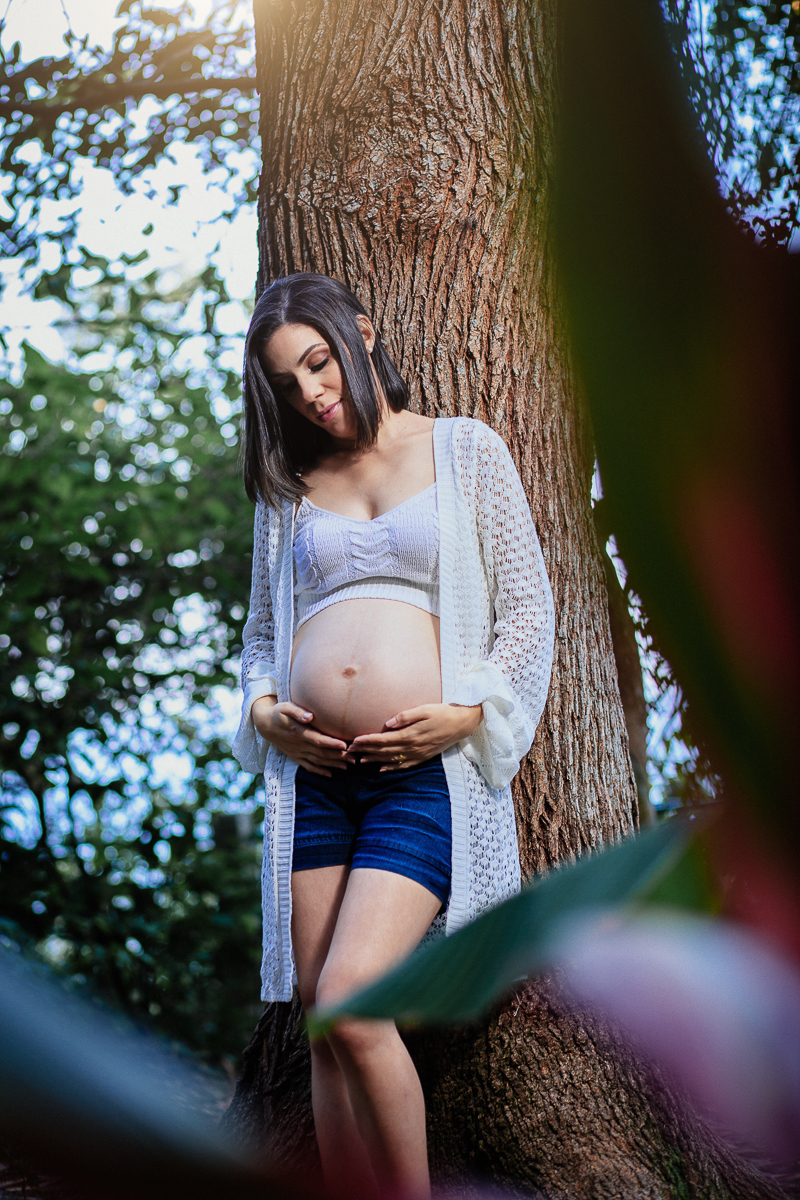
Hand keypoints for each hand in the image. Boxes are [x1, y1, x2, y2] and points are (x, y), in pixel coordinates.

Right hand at [251, 697, 349, 776]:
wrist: (265, 725)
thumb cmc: (279, 713)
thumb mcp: (285, 707)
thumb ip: (297, 711)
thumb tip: (310, 716)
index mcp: (299, 733)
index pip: (319, 740)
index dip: (332, 744)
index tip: (345, 746)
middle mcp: (299, 745)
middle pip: (322, 753)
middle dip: (338, 756)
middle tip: (354, 758)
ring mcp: (298, 752)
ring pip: (317, 761)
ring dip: (333, 764)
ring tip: (348, 766)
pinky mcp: (296, 757)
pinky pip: (308, 766)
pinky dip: (319, 771)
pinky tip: (331, 774)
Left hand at [348, 703, 481, 770]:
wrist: (461, 724)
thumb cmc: (441, 713)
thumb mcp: (424, 709)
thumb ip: (405, 716)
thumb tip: (388, 723)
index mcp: (409, 734)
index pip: (383, 739)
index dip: (367, 740)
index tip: (354, 741)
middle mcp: (412, 747)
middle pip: (384, 750)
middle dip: (366, 750)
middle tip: (350, 751)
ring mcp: (417, 754)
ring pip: (391, 759)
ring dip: (375, 760)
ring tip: (360, 760)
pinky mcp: (422, 757)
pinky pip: (404, 765)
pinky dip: (391, 767)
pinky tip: (382, 769)